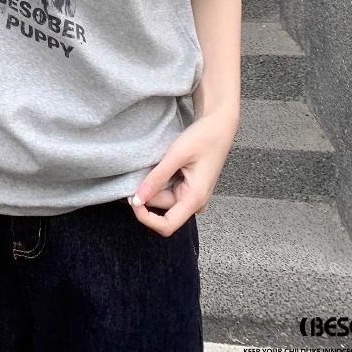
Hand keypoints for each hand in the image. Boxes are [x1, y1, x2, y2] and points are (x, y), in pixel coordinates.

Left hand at [128, 109, 238, 236]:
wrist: (219, 125)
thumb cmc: (203, 137)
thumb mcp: (176, 155)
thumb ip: (157, 178)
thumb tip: (138, 199)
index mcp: (195, 199)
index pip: (167, 225)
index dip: (146, 217)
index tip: (132, 199)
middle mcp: (195, 202)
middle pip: (162, 208)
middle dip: (147, 194)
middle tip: (138, 171)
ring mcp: (192, 195)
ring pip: (163, 199)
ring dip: (153, 186)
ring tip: (153, 164)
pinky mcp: (189, 188)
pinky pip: (168, 191)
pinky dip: (159, 182)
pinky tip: (159, 166)